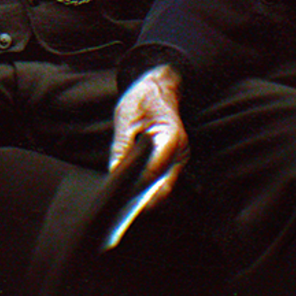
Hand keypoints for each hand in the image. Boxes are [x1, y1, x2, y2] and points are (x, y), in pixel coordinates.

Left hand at [109, 65, 188, 209]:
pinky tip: (133, 192)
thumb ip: (122, 145)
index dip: (139, 187)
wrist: (159, 85)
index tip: (124, 200)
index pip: (155, 170)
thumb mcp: (126, 117)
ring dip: (148, 196)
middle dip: (145, 199)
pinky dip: (150, 186)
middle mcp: (180, 150)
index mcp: (171, 137)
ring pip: (165, 185)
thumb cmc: (143, 97)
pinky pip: (163, 178)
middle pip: (164, 185)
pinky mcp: (175, 159)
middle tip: (123, 210)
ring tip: (125, 205)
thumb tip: (115, 170)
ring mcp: (180, 156)